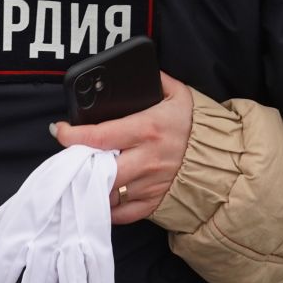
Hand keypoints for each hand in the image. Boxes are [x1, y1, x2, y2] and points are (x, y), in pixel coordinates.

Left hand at [54, 71, 192, 224]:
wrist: (224, 158)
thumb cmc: (197, 126)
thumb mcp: (179, 95)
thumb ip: (156, 80)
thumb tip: (139, 69)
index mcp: (148, 129)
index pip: (99, 135)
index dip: (72, 135)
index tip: (59, 130)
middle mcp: (146, 159)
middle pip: (99, 170)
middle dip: (77, 165)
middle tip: (67, 158)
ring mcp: (149, 184)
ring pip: (108, 193)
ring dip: (90, 186)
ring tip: (80, 177)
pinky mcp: (154, 203)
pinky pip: (123, 213)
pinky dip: (108, 207)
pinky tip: (101, 196)